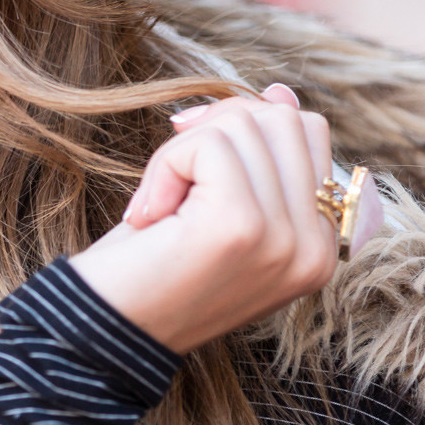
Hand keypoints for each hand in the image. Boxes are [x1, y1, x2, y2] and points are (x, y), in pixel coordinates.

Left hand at [68, 86, 338, 353]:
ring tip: (165, 204)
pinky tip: (151, 214)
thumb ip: (261, 155)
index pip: (311, 134)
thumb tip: (280, 92)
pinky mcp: (242, 226)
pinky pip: (209, 144)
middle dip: (216, 127)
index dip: (245, 124)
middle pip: (284, 119)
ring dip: (185, 150)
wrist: (103, 333)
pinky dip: (165, 165)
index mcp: (322, 246)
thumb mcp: (218, 203)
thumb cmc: (154, 264)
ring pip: (245, 124)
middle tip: (175, 178)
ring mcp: (286, 240)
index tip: (197, 159)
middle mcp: (317, 249)